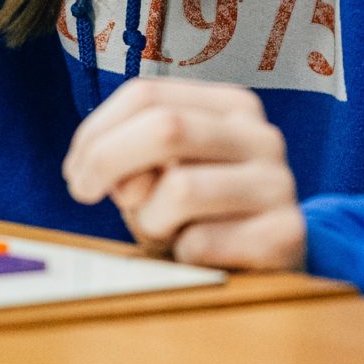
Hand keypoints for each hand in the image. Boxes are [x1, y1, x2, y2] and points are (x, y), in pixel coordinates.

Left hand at [62, 79, 305, 270]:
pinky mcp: (288, 236)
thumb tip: (117, 179)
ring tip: (162, 230)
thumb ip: (130, 159)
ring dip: (150, 217)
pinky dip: (182, 253)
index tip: (75, 171)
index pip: (146, 94)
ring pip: (182, 187)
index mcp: (228, 105)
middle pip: (165, 126)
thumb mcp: (159, 174)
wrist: (264, 269)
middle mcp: (260, 136)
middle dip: (109, 160)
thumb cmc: (198, 214)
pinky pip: (204, 241)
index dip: (97, 131)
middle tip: (85, 192)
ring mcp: (279, 184)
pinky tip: (198, 255)